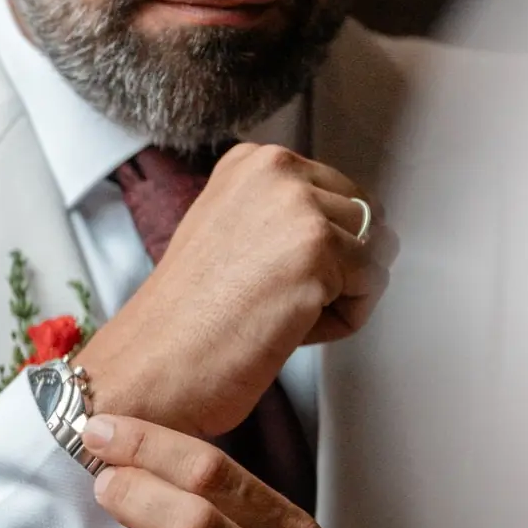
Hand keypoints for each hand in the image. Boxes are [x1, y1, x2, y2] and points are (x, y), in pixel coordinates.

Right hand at [79, 142, 396, 439]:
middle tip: (274, 299)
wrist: (154, 366)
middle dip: (337, 267)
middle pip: (364, 218)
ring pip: (373, 253)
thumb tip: (354, 227)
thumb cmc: (187, 321)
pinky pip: (370, 289)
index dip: (318, 247)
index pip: (338, 193)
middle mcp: (276, 170)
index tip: (269, 274)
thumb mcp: (232, 232)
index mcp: (253, 160)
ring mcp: (297, 206)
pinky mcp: (318, 251)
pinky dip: (340, 321)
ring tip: (279, 312)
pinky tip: (287, 327)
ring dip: (340, 294)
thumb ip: (283, 216)